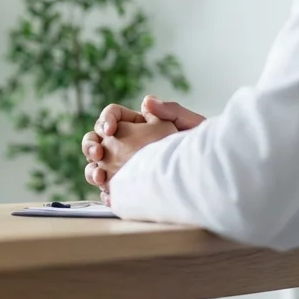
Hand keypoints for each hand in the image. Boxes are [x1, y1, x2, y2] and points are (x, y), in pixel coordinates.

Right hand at [82, 97, 205, 192]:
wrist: (208, 173)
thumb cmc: (201, 145)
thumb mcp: (189, 124)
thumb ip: (170, 110)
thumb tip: (146, 101)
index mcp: (136, 124)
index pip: (111, 116)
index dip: (105, 120)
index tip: (110, 131)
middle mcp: (125, 144)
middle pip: (95, 140)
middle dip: (90, 145)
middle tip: (98, 153)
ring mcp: (122, 166)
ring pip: (96, 166)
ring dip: (91, 171)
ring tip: (99, 178)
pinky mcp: (127, 187)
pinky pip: (110, 191)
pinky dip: (106, 194)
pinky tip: (111, 197)